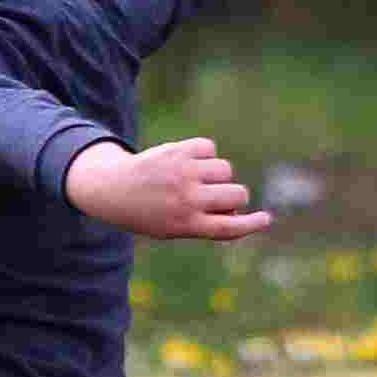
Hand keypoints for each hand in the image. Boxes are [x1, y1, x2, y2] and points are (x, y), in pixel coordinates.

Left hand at [71, 134, 271, 243]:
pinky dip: (204, 154)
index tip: (266, 218)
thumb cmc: (149, 213)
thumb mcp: (175, 228)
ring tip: (194, 177)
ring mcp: (183, 174)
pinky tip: (186, 161)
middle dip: (236, 196)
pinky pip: (210, 148)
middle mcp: (187, 200)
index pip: (230, 227)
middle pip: (237, 194)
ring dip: (216, 173)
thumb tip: (238, 208)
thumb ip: (207, 222)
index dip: (252, 224)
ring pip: (225, 169)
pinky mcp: (177, 151)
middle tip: (219, 197)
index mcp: (187, 225)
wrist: (111, 189)